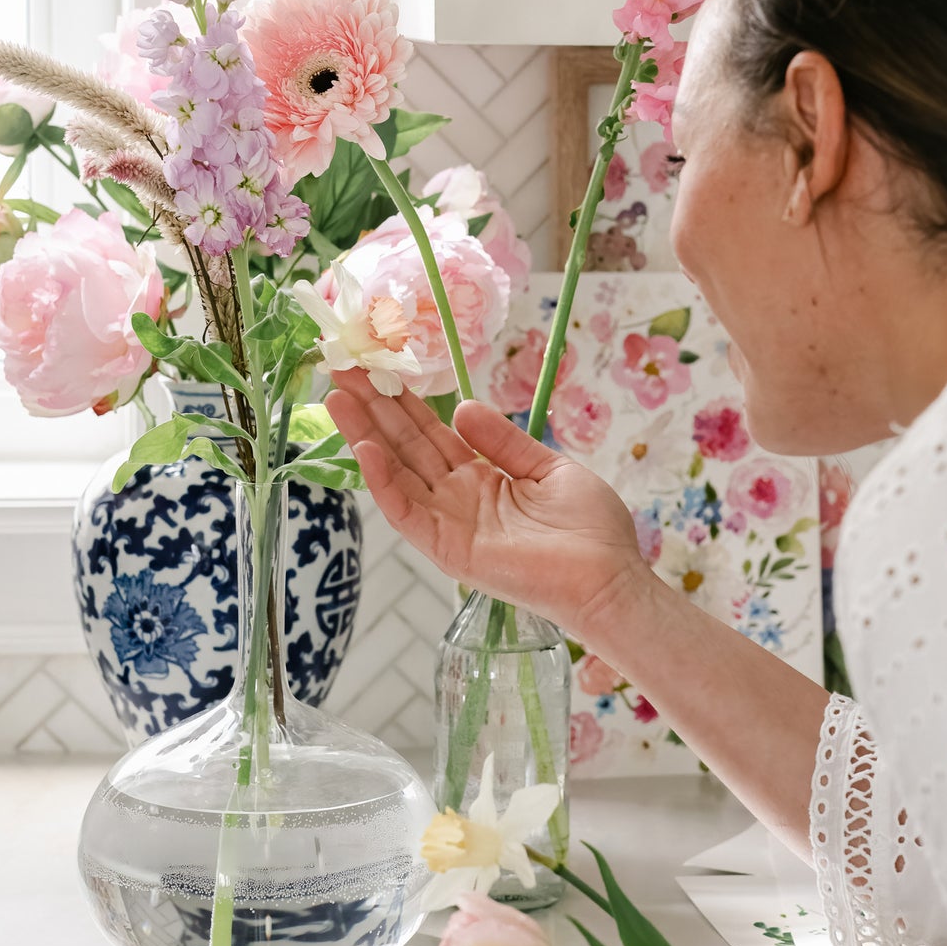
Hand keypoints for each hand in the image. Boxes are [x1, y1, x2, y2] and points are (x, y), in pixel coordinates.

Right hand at [326, 370, 650, 648]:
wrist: (608, 578)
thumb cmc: (589, 530)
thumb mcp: (548, 468)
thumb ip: (503, 441)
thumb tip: (461, 406)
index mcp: (480, 479)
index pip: (430, 433)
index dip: (402, 402)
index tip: (377, 367)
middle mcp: (456, 500)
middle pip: (404, 446)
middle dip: (372, 407)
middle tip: (339, 367)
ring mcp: (448, 524)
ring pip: (396, 473)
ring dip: (364, 435)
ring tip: (338, 396)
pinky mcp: (448, 549)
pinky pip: (408, 513)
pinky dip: (384, 482)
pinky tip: (366, 448)